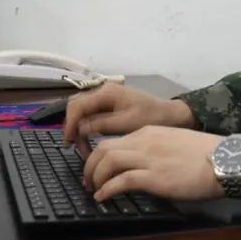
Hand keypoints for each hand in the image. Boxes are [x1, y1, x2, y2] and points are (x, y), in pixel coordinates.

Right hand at [62, 83, 194, 144]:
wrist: (171, 115)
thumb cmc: (151, 117)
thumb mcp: (126, 123)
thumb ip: (101, 124)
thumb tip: (80, 129)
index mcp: (107, 92)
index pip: (78, 105)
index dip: (70, 124)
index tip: (69, 143)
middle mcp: (103, 91)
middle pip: (76, 106)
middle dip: (73, 127)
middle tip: (75, 148)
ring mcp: (105, 96)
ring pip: (82, 110)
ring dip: (79, 128)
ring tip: (84, 149)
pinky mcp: (109, 104)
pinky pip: (90, 114)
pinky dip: (87, 127)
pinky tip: (90, 141)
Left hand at [83, 126, 223, 201]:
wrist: (225, 159)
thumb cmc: (206, 154)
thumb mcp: (175, 143)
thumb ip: (157, 150)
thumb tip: (144, 165)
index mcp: (149, 132)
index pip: (114, 140)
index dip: (98, 157)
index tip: (96, 170)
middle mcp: (144, 141)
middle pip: (103, 148)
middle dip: (89, 166)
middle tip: (88, 182)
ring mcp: (149, 158)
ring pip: (107, 161)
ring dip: (95, 177)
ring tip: (94, 190)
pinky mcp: (155, 177)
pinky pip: (121, 181)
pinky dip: (107, 190)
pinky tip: (103, 198)